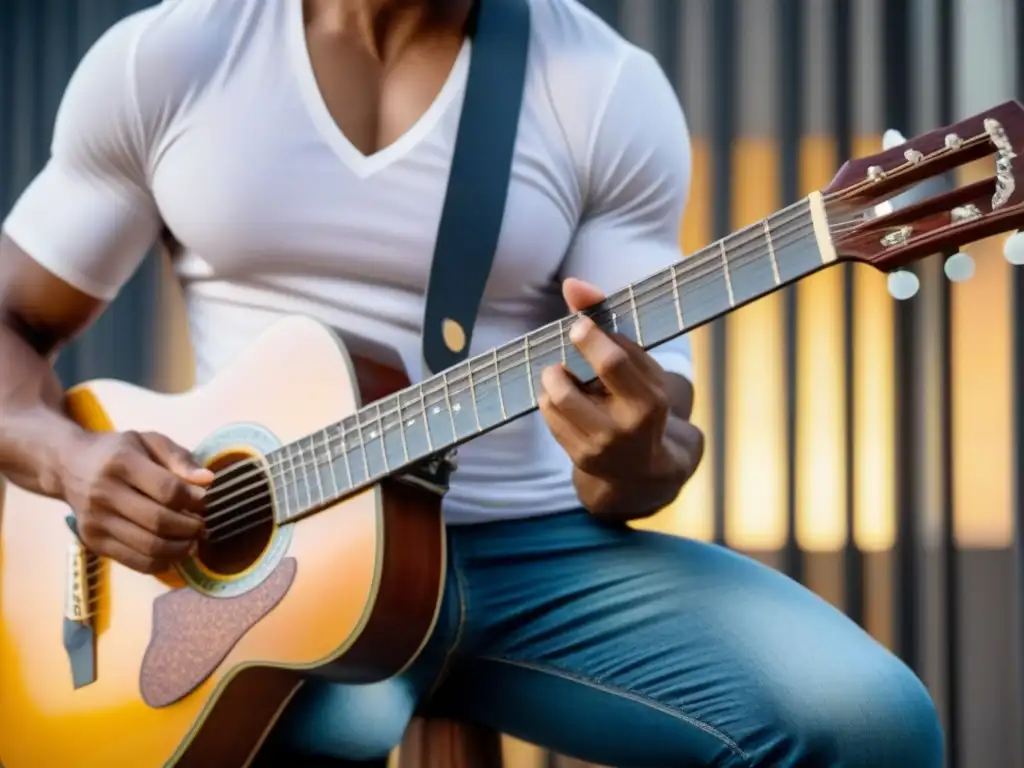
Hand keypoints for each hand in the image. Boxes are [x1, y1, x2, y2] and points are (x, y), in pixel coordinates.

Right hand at [59, 430, 213, 573]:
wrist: (69, 467)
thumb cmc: (119, 452)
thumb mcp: (149, 441)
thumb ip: (180, 458)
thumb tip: (208, 481)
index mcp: (121, 463)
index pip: (167, 489)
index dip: (193, 499)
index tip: (206, 500)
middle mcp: (103, 493)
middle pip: (159, 521)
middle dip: (190, 527)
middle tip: (203, 525)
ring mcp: (95, 522)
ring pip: (148, 547)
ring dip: (180, 549)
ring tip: (194, 541)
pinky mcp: (93, 542)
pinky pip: (135, 562)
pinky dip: (162, 562)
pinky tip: (174, 553)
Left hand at [539, 279, 701, 515]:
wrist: (643, 466)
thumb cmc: (640, 399)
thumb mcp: (637, 363)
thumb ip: (606, 321)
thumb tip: (571, 284)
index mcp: (649, 401)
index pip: (612, 362)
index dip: (588, 337)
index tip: (578, 326)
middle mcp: (624, 428)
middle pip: (568, 388)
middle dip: (559, 364)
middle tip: (565, 358)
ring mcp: (598, 447)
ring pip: (553, 400)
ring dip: (552, 379)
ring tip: (563, 376)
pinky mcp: (579, 458)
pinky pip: (548, 416)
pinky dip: (549, 399)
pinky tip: (564, 398)